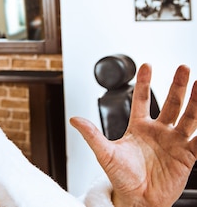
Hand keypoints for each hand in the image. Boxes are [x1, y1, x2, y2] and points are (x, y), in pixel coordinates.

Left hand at [71, 64, 196, 206]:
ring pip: (189, 117)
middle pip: (171, 103)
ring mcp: (174, 142)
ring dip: (195, 101)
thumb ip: (91, 135)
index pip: (142, 99)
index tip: (147, 65)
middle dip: (178, 85)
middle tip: (183, 68)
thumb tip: (74, 119)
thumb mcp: (105, 154)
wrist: (138, 200)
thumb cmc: (121, 177)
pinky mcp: (187, 156)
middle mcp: (159, 132)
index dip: (144, 82)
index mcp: (139, 128)